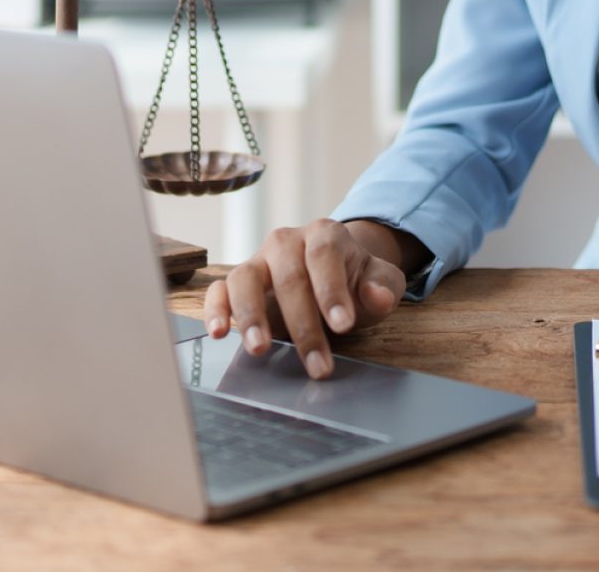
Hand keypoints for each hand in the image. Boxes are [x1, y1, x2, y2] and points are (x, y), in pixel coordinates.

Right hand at [202, 218, 409, 378]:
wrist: (332, 275)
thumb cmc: (355, 280)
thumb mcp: (379, 280)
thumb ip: (382, 287)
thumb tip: (378, 297)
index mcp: (324, 234)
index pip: (324, 256)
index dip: (332, 290)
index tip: (343, 325)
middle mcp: (286, 242)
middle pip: (289, 277)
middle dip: (304, 325)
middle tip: (317, 364)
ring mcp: (258, 260)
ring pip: (246, 279)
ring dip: (251, 316)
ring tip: (260, 350)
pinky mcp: (237, 282)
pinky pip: (219, 289)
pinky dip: (216, 309)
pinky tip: (219, 333)